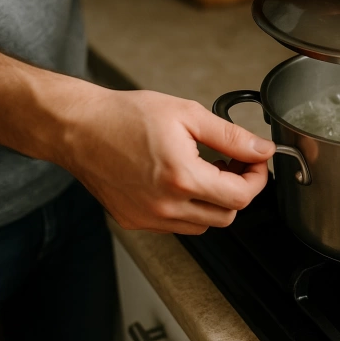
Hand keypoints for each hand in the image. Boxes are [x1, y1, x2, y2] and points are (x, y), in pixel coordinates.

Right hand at [62, 89, 273, 234]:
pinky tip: (182, 181)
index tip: (256, 161)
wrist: (78, 127)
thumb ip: (231, 136)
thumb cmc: (125, 116)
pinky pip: (177, 225)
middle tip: (233, 162)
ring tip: (206, 169)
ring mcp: (148, 218)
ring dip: (215, 201)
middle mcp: (165, 206)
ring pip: (204, 224)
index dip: (257, 178)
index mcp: (181, 178)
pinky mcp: (135, 220)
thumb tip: (261, 149)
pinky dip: (189, 208)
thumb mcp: (187, 115)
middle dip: (239, 189)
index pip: (241, 196)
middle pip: (227, 215)